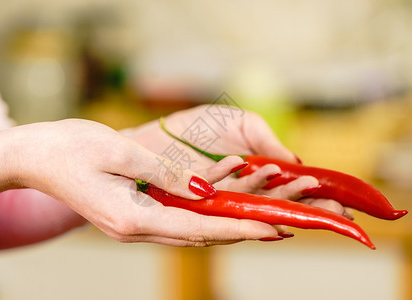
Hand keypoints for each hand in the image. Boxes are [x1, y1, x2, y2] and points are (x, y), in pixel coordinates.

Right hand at [0, 119, 281, 245]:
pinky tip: (222, 199)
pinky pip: (174, 215)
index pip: (197, 227)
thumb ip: (165, 173)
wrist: (33, 157)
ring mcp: (133, 223)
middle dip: (239, 230)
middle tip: (279, 226)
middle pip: (198, 234)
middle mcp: (135, 228)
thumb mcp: (120, 153)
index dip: (237, 227)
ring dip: (225, 222)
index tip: (271, 227)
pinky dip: (202, 210)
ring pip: (189, 228)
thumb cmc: (69, 149)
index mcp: (131, 218)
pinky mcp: (132, 212)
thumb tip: (203, 188)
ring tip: (260, 216)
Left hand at [125, 105, 353, 219]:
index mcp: (256, 172)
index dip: (314, 194)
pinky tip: (273, 202)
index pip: (290, 186)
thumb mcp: (241, 124)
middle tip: (338, 210)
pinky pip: (230, 204)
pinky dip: (252, 201)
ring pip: (260, 206)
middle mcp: (244, 191)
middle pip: (281, 202)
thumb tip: (296, 163)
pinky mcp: (203, 203)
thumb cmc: (199, 127)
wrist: (158, 135)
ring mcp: (225, 199)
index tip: (340, 201)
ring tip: (310, 198)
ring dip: (286, 203)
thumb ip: (267, 141)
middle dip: (309, 206)